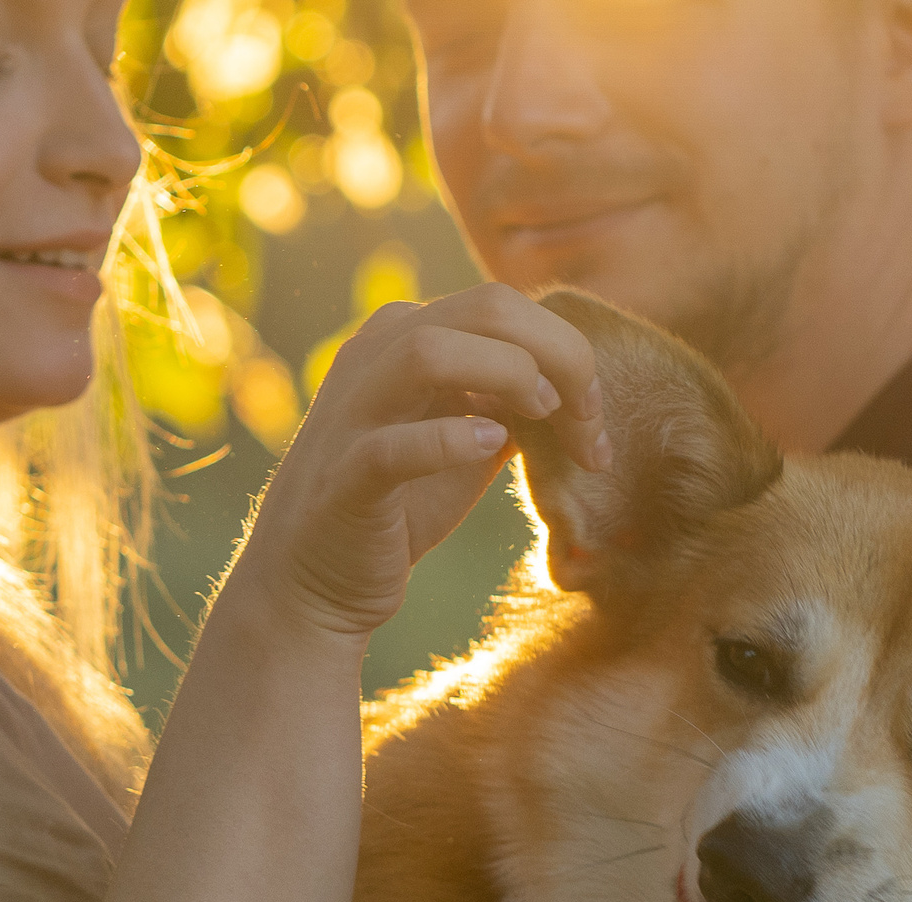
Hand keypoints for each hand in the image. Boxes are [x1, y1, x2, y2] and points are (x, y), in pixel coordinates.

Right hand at [232, 283, 611, 636]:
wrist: (315, 584)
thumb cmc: (398, 508)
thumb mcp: (465, 440)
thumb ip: (509, 402)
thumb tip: (578, 383)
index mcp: (407, 337)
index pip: (504, 307)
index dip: (568, 352)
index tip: (597, 421)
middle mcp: (374, 357)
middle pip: (484, 306)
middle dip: (559, 356)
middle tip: (589, 421)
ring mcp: (352, 412)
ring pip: (428, 349)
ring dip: (510, 376)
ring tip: (542, 420)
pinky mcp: (344, 477)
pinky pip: (391, 445)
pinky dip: (450, 440)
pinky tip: (490, 448)